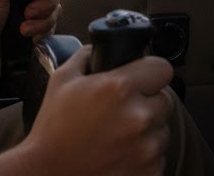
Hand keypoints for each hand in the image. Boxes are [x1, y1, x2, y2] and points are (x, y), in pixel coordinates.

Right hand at [0, 47, 175, 175]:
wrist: (48, 173)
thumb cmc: (53, 129)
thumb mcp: (62, 79)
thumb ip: (87, 56)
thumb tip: (100, 49)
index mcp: (119, 88)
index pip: (162, 68)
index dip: (151, 71)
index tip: (143, 77)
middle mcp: (139, 117)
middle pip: (165, 100)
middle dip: (147, 102)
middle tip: (123, 110)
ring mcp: (147, 148)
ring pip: (162, 130)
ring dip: (147, 130)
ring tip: (118, 134)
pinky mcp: (150, 172)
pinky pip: (159, 156)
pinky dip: (144, 155)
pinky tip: (120, 153)